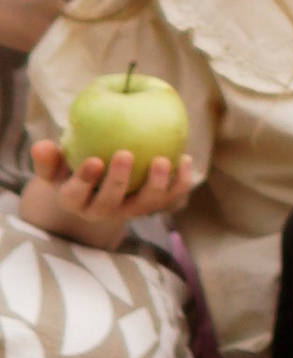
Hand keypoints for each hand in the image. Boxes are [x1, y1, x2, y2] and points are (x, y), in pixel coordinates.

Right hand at [18, 132, 195, 245]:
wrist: (98, 181)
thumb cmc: (73, 164)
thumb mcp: (57, 162)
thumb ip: (48, 158)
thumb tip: (41, 146)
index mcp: (74, 200)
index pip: (74, 195)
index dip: (83, 181)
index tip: (93, 161)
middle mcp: (102, 211)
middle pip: (110, 204)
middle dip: (118, 181)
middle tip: (125, 153)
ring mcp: (129, 211)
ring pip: (143, 206)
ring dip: (156, 186)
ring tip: (163, 160)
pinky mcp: (152, 207)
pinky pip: (169, 200)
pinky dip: (180, 184)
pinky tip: (186, 159)